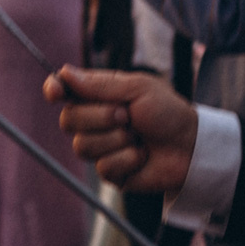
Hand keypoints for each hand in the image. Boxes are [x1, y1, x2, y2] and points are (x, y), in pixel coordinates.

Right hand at [47, 65, 198, 192]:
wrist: (190, 146)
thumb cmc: (167, 112)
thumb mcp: (138, 89)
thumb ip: (99, 85)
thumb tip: (64, 73)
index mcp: (97, 95)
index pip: (62, 90)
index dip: (53, 90)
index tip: (55, 93)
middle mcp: (93, 121)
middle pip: (68, 120)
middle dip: (100, 117)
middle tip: (128, 115)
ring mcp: (100, 147)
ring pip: (83, 146)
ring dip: (117, 140)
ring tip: (138, 137)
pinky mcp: (110, 172)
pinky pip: (103, 167)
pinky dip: (128, 159)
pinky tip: (142, 156)